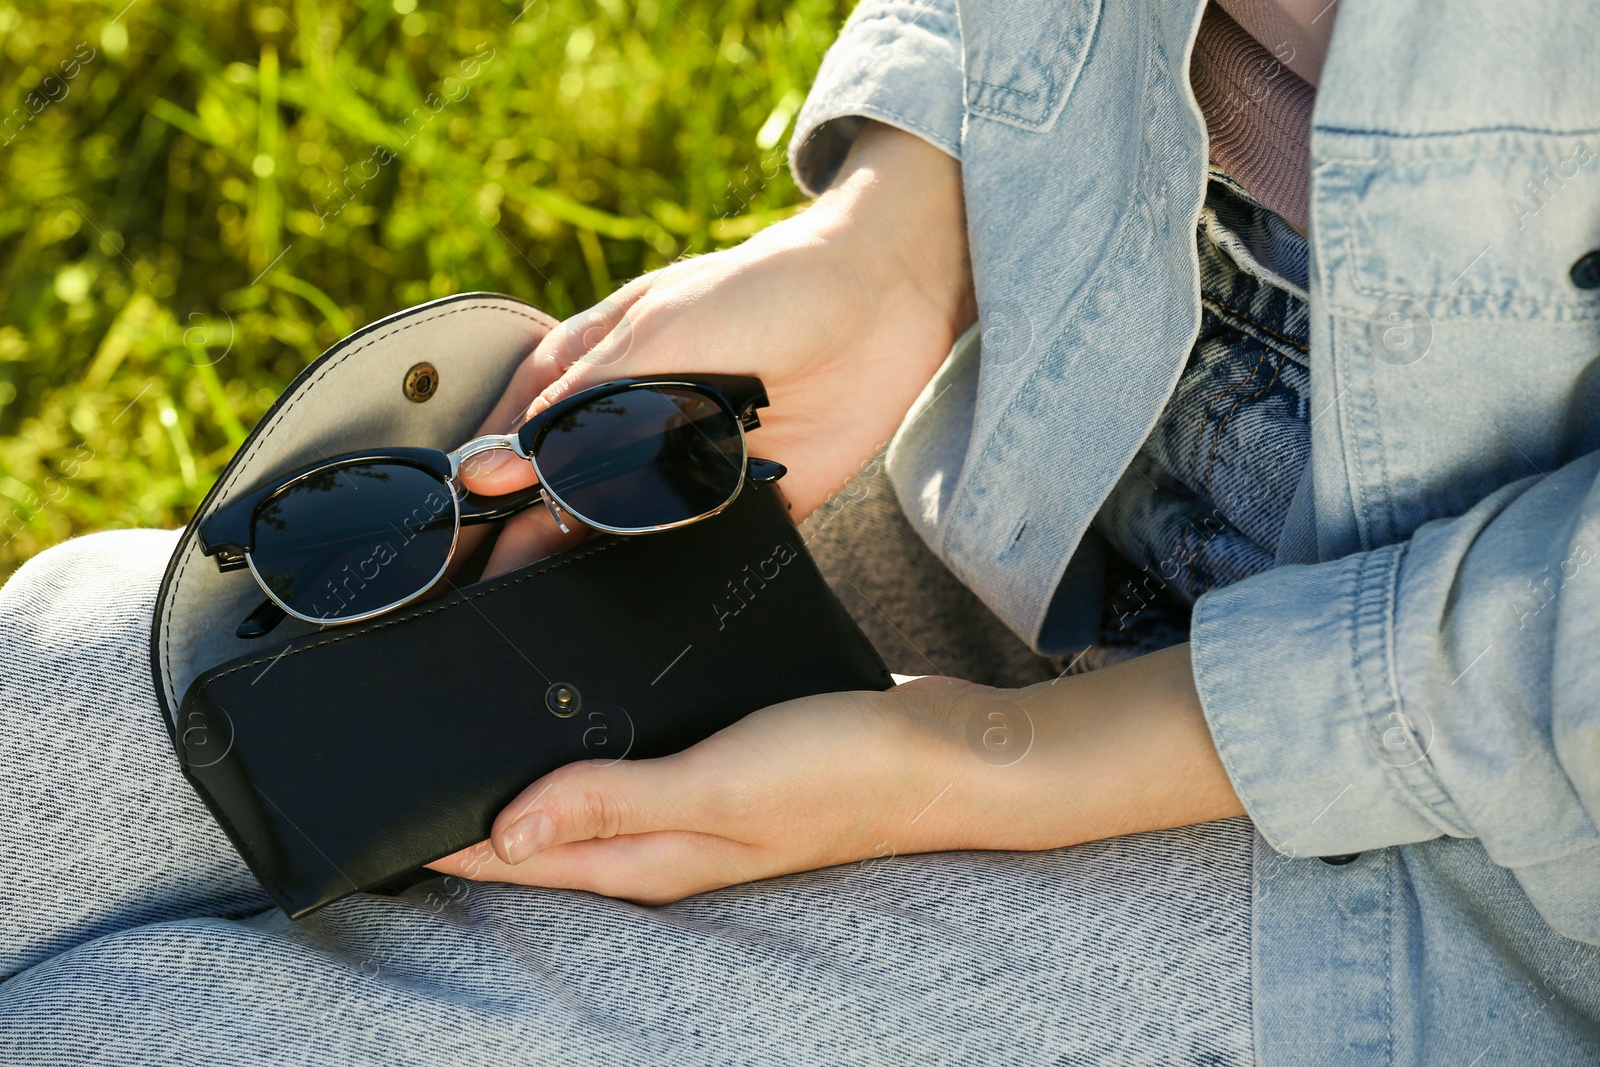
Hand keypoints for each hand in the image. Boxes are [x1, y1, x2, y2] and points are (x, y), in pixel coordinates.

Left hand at [428, 646, 1245, 903]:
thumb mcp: (719, 786)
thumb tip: (503, 832)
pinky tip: (580, 703)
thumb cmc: (841, 772)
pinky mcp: (718, 761)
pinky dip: (588, 737)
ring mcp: (692, 801)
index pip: (519, 862)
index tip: (381, 819)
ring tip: (473, 725)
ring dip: (527, 765)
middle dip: (472, 804)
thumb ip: (612, 803)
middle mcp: (662, 838)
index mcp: (651, 857)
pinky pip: (630, 756)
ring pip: (582, 790)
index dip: (446, 846)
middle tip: (412, 755)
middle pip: (542, 832)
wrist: (942, 747)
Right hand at [453, 122, 974, 579]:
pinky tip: (639, 606)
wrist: (889, 298)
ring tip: (546, 609)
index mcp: (597, 372)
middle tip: (489, 590)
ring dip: (586, 568)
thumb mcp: (659, 331)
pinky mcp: (748, 505)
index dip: (483, 490)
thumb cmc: (769, 289)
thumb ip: (582, 404)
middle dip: (523, 543)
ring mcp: (688, 468)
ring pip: (620, 536)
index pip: (516, 441)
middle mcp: (635, 426)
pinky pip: (697, 554)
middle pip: (559, 499)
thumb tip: (494, 464)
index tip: (454, 539)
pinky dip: (670, 575)